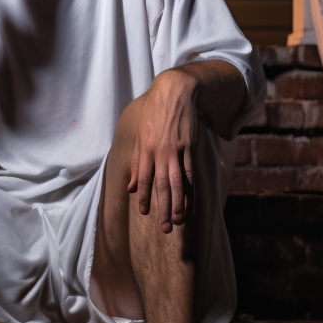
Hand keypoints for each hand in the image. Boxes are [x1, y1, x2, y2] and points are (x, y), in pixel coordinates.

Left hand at [128, 69, 198, 233]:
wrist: (174, 93)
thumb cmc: (153, 115)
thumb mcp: (140, 136)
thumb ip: (136, 162)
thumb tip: (130, 187)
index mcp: (145, 149)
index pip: (143, 178)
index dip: (144, 196)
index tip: (144, 213)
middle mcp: (160, 152)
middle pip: (161, 185)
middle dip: (163, 208)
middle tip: (164, 228)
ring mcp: (177, 150)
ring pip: (178, 182)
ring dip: (179, 204)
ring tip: (179, 222)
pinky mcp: (190, 147)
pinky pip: (192, 174)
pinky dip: (192, 191)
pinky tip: (192, 204)